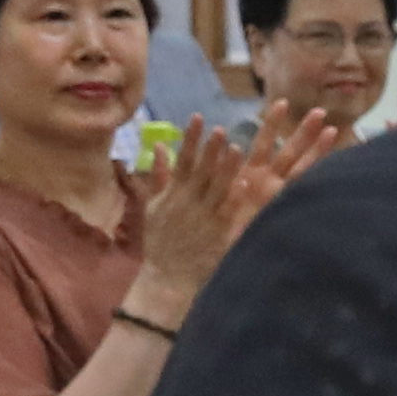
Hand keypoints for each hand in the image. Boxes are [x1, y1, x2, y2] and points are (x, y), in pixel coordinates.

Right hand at [126, 117, 287, 306]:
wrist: (165, 277)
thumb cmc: (160, 241)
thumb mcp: (153, 207)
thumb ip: (159, 176)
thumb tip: (162, 146)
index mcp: (172, 194)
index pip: (182, 160)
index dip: (191, 139)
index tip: (199, 118)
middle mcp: (186, 203)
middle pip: (201, 171)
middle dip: (211, 149)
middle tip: (221, 129)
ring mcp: (201, 218)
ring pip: (215, 189)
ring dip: (225, 169)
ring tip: (236, 148)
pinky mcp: (215, 235)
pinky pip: (226, 214)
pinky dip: (233, 199)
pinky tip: (243, 184)